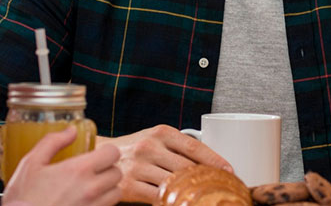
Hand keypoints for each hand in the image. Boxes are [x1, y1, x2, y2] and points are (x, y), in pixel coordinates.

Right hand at [2, 126, 122, 205]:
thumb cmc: (23, 199)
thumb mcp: (31, 163)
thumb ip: (52, 142)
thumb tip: (71, 130)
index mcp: (78, 170)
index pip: (112, 153)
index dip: (106, 152)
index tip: (97, 154)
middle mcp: (91, 190)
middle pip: (117, 173)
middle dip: (107, 169)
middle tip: (93, 171)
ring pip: (116, 193)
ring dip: (108, 188)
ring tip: (92, 188)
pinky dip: (101, 203)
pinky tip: (86, 201)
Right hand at [98, 124, 232, 203]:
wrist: (102, 157)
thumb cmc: (135, 148)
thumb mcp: (156, 139)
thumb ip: (177, 147)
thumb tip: (209, 162)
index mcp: (161, 132)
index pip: (194, 146)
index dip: (214, 160)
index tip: (229, 171)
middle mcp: (149, 147)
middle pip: (187, 168)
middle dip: (205, 179)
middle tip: (218, 188)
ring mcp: (138, 167)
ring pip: (173, 184)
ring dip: (189, 193)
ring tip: (201, 198)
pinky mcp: (129, 186)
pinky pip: (157, 198)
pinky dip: (169, 203)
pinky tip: (176, 203)